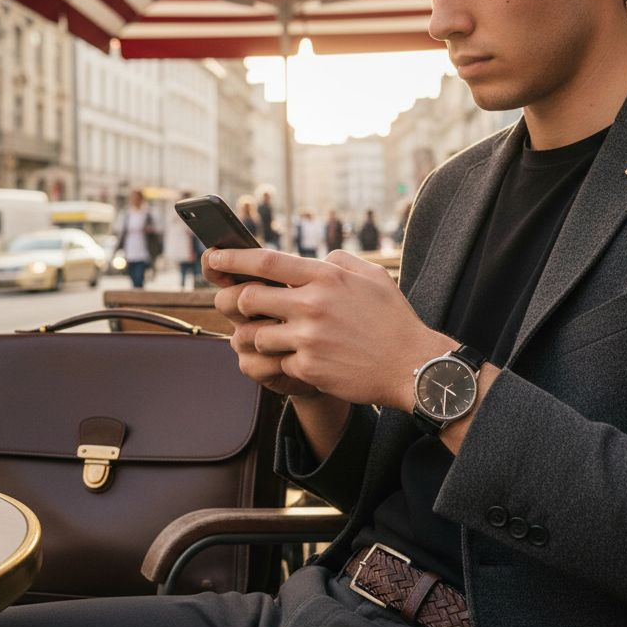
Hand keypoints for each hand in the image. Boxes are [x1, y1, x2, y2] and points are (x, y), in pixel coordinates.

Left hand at [205, 247, 454, 410]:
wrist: (412, 366)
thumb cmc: (394, 321)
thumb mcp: (373, 277)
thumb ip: (340, 261)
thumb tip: (318, 258)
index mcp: (326, 276)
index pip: (266, 262)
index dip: (232, 259)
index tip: (213, 258)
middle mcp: (313, 304)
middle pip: (248, 298)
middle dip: (232, 301)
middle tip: (229, 303)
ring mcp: (309, 338)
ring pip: (255, 335)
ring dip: (253, 336)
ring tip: (262, 336)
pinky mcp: (309, 368)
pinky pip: (275, 363)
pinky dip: (278, 361)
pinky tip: (292, 360)